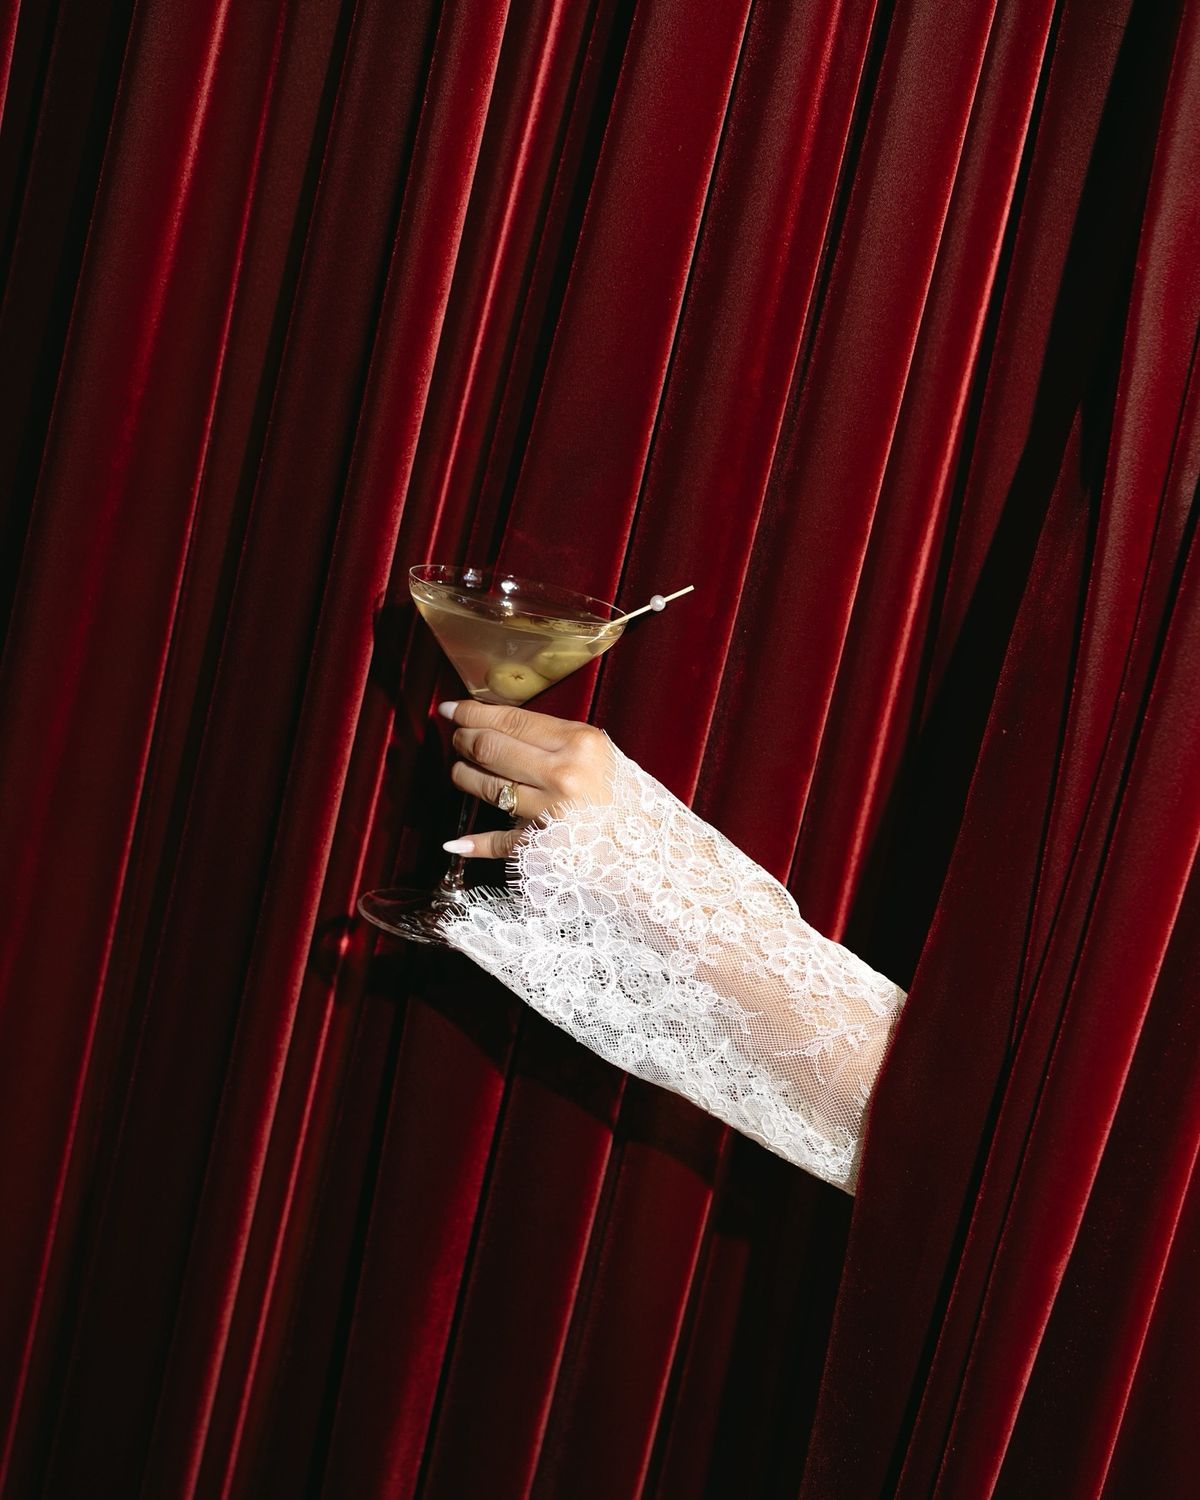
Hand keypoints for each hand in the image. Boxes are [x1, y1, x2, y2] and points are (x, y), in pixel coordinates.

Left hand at [437, 698, 614, 858]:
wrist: (649, 848)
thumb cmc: (620, 796)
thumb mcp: (595, 752)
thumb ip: (552, 737)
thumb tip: (495, 722)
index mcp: (579, 743)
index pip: (510, 720)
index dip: (472, 713)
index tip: (451, 710)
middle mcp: (563, 775)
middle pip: (490, 749)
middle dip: (464, 741)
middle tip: (458, 739)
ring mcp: (550, 812)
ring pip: (485, 787)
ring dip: (463, 776)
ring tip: (462, 771)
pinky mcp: (541, 846)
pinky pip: (496, 842)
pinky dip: (472, 843)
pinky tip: (456, 842)